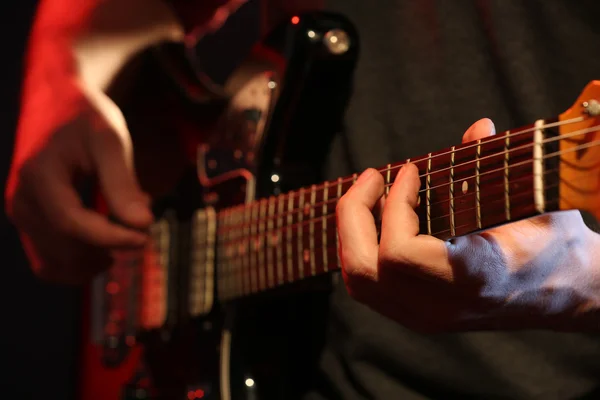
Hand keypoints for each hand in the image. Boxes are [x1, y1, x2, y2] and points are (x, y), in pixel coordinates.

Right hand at [5, 87, 152, 283]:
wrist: (60, 109)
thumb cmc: (87, 120)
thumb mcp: (110, 143)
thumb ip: (123, 184)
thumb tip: (143, 224)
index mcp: (40, 174)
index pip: (71, 222)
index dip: (111, 237)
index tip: (144, 237)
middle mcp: (23, 199)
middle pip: (66, 247)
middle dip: (109, 247)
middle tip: (140, 227)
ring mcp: (22, 215)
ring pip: (57, 263)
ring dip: (96, 259)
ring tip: (123, 231)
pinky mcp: (29, 225)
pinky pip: (49, 264)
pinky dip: (80, 264)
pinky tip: (105, 248)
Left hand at [336, 118, 599, 332]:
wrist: (562, 292)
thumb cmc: (551, 243)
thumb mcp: (536, 201)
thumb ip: (502, 166)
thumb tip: (478, 127)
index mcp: (473, 280)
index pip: (400, 253)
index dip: (395, 205)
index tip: (409, 170)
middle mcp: (441, 308)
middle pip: (364, 269)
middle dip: (354, 214)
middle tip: (372, 177)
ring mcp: (425, 318)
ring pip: (358, 281)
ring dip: (351, 230)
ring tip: (367, 195)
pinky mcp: (416, 316)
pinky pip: (366, 285)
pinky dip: (358, 247)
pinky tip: (373, 218)